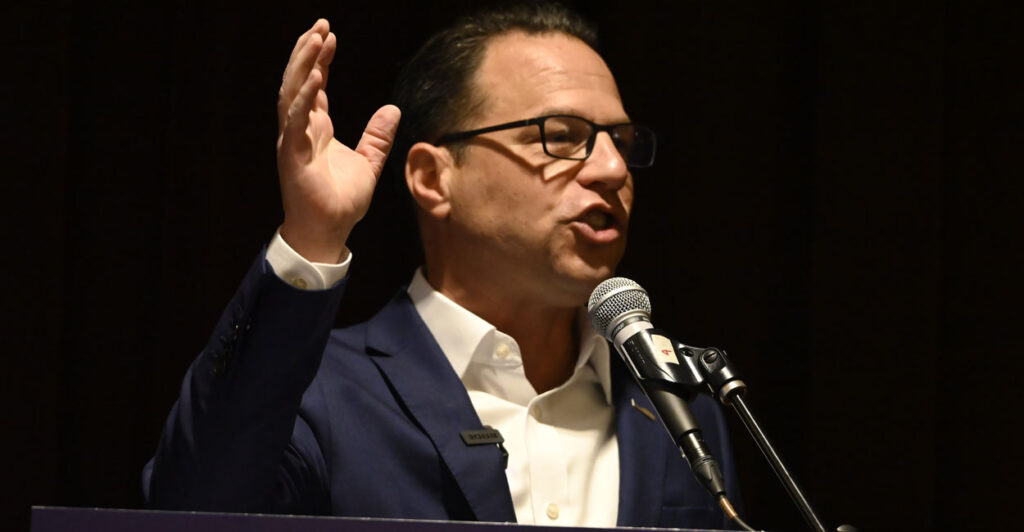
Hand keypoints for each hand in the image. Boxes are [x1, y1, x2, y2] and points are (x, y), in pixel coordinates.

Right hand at [276, 19, 400, 262]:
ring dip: (302, 65)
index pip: (314, 86)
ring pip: (292, 93)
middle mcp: (299, 130)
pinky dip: (305, 98)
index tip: (330, 35)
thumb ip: (378, 137)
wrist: (329, 232)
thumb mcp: (369, 163)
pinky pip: (296, 121)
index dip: (320, 60)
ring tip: (315, 39)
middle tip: (321, 25)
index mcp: (315, 129)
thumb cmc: (341, 202)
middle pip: (298, 81)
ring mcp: (293, 141)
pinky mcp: (293, 156)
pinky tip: (316, 76)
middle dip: (307, 51)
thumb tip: (393, 109)